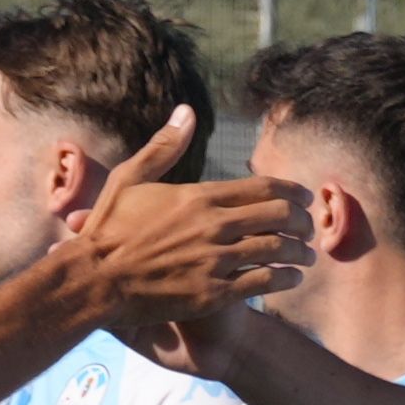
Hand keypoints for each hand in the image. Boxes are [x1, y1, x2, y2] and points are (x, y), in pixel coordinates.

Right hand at [47, 110, 308, 335]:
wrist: (95, 280)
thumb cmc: (109, 230)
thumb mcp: (130, 178)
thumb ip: (164, 146)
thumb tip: (185, 111)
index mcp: (198, 196)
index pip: (262, 187)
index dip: (292, 192)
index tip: (303, 198)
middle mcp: (213, 225)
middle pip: (279, 216)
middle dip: (302, 221)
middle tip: (309, 228)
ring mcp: (215, 260)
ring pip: (277, 249)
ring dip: (299, 252)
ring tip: (306, 257)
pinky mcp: (213, 293)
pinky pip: (263, 282)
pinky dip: (285, 278)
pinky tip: (290, 278)